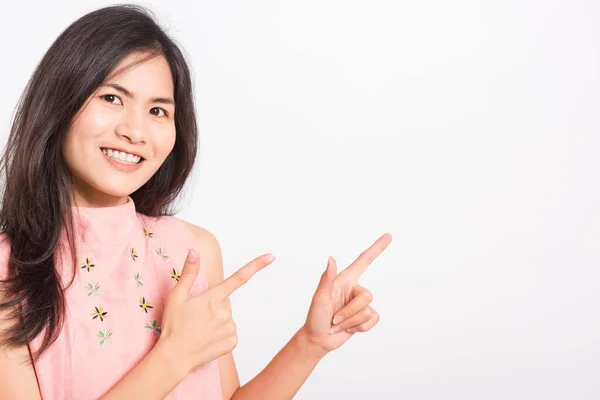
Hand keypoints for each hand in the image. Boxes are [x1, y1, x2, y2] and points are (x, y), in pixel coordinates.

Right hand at [158, 249, 274, 373]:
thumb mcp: (177, 297)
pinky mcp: (233, 342)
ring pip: (227, 318)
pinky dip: (221, 335)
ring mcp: (230, 328)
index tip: (271, 256)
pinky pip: (230, 333)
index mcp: (213, 298)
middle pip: (225, 302)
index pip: (239, 278)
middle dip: (214, 307)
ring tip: (200, 330)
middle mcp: (225, 312)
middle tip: (197, 318)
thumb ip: (188, 273)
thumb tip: (194, 251)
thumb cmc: (173, 326)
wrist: (174, 357)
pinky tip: (208, 339)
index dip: (257, 265)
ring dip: (217, 322)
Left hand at [301, 233, 391, 354]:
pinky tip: (348, 329)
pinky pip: (373, 320)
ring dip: (351, 322)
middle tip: (334, 318)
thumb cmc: (315, 316)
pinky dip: (360, 328)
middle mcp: (354, 289)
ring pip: (368, 311)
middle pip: (367, 297)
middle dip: (350, 312)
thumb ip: (327, 278)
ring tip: (337, 324)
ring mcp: (359, 304)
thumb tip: (331, 258)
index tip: (388, 236)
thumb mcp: (320, 298)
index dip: (377, 248)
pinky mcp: (364, 318)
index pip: (364, 261)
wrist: (318, 339)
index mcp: (344, 280)